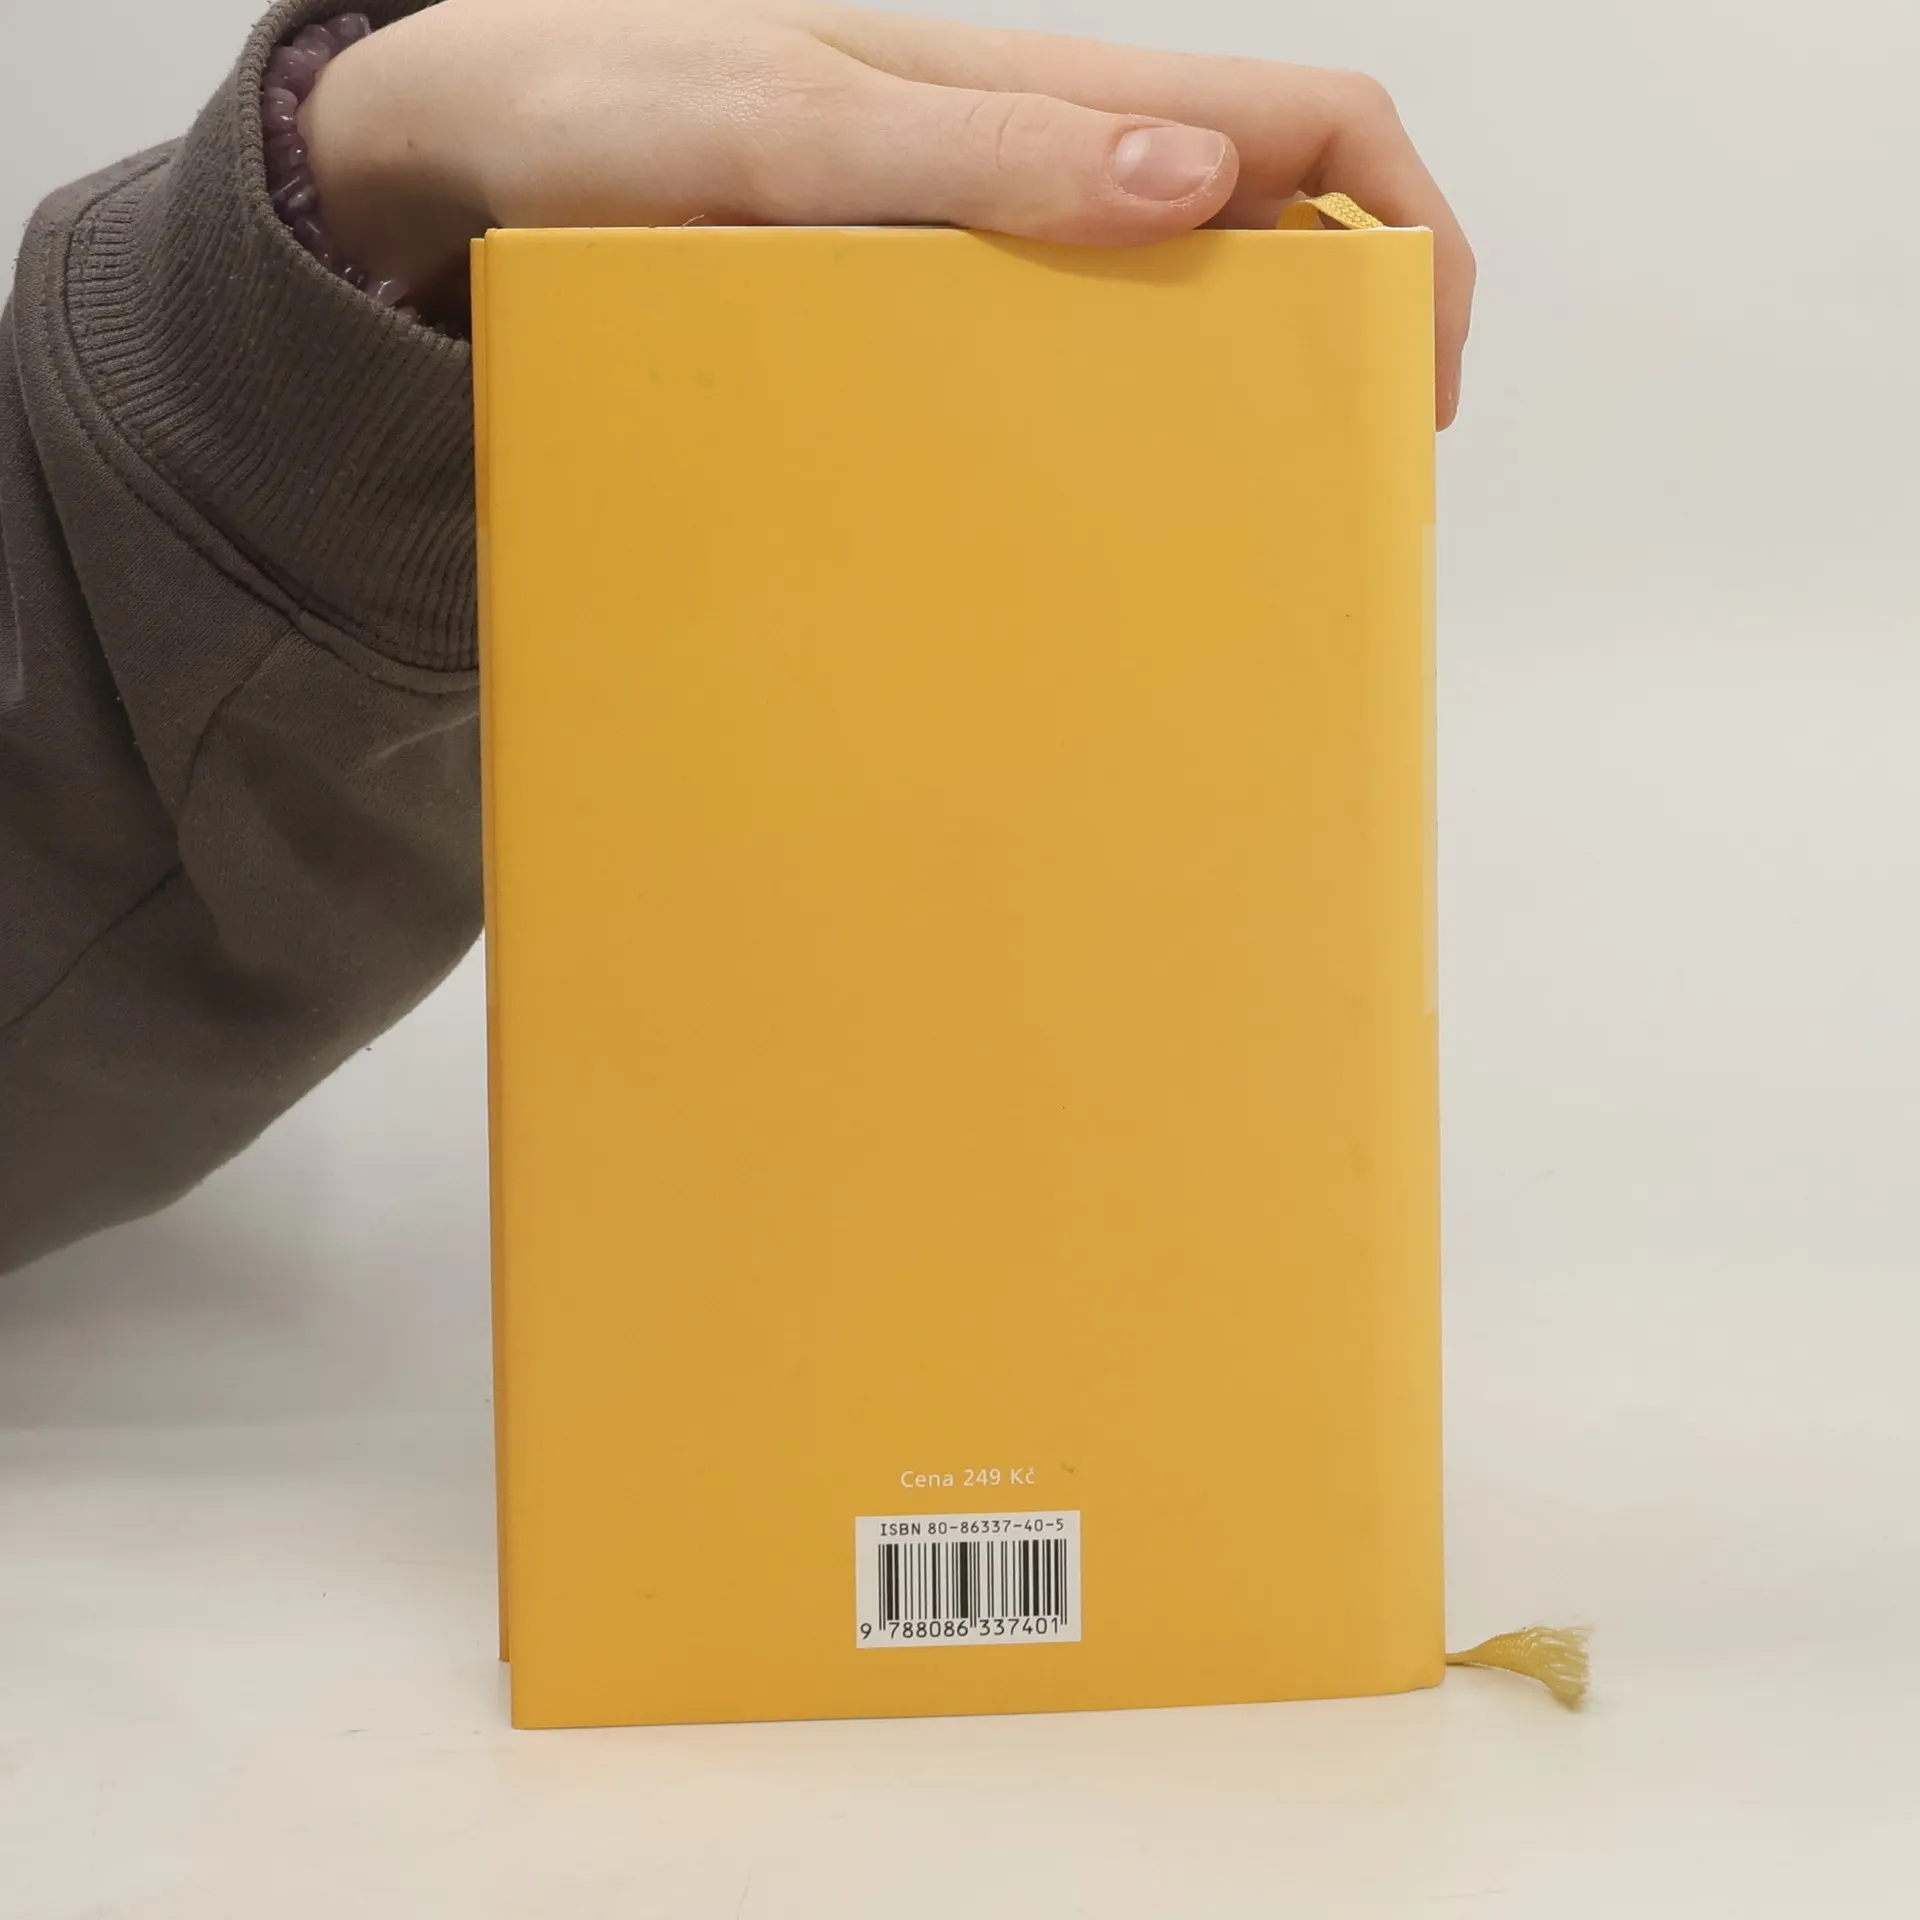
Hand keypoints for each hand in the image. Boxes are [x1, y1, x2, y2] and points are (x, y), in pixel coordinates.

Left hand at [305, 1, 1473, 422]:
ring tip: (1218, 539)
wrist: (471, 152)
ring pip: (1171, 305)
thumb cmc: (611, 117)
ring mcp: (981, 242)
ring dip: (1230, 404)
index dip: (1411, 241)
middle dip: (1340, 345)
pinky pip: (1055, 364)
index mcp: (1048, 94)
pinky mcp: (916, 308)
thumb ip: (974, 149)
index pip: (1312, 125)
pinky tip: (1078, 520)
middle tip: (1327, 497)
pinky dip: (1109, 433)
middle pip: (1269, 227)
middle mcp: (1038, 166)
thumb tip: (1192, 184)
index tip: (1416, 389)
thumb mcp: (790, 131)